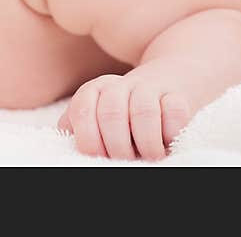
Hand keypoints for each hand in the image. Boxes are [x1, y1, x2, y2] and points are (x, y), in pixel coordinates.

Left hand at [56, 74, 191, 159]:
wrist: (167, 80)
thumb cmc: (125, 112)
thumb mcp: (96, 115)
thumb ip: (78, 127)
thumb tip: (64, 144)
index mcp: (94, 90)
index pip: (82, 111)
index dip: (89, 140)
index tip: (99, 157)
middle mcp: (119, 85)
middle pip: (111, 113)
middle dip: (117, 146)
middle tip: (126, 160)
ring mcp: (149, 87)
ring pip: (143, 112)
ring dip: (147, 143)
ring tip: (150, 157)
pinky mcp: (177, 94)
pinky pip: (174, 111)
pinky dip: (171, 132)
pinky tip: (168, 140)